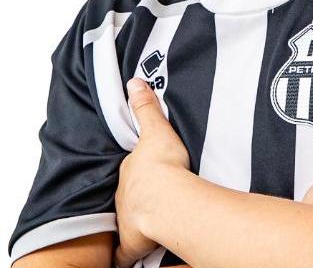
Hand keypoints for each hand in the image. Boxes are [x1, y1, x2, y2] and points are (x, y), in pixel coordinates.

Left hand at [113, 78, 190, 267]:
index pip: (132, 169)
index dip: (139, 170)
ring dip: (136, 219)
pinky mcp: (134, 241)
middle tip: (150, 196)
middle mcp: (126, 194)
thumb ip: (146, 107)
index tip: (146, 172)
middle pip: (130, 193)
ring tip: (146, 222)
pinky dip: (128, 254)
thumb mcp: (155, 129)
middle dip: (137, 194)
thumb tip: (134, 82)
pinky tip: (131, 257)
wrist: (167, 199)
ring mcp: (128, 218)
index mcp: (131, 170)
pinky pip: (126, 251)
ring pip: (128, 218)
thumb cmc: (164, 167)